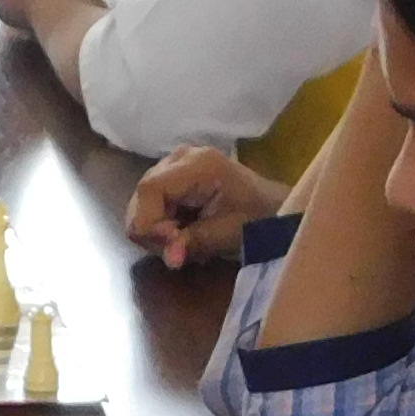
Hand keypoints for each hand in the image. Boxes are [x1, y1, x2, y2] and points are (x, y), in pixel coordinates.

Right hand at [125, 145, 276, 270]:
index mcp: (197, 165)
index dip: (149, 222)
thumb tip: (169, 258)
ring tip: (184, 241)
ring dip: (157, 230)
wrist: (273, 207)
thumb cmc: (258, 217)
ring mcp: (173, 165)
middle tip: (179, 249)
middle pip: (141, 196)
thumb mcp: (229, 234)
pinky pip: (151, 204)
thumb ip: (195, 243)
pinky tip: (183, 232)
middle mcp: (179, 158)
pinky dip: (162, 224)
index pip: (150, 189)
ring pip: (142, 203)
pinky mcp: (172, 177)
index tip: (168, 246)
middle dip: (153, 230)